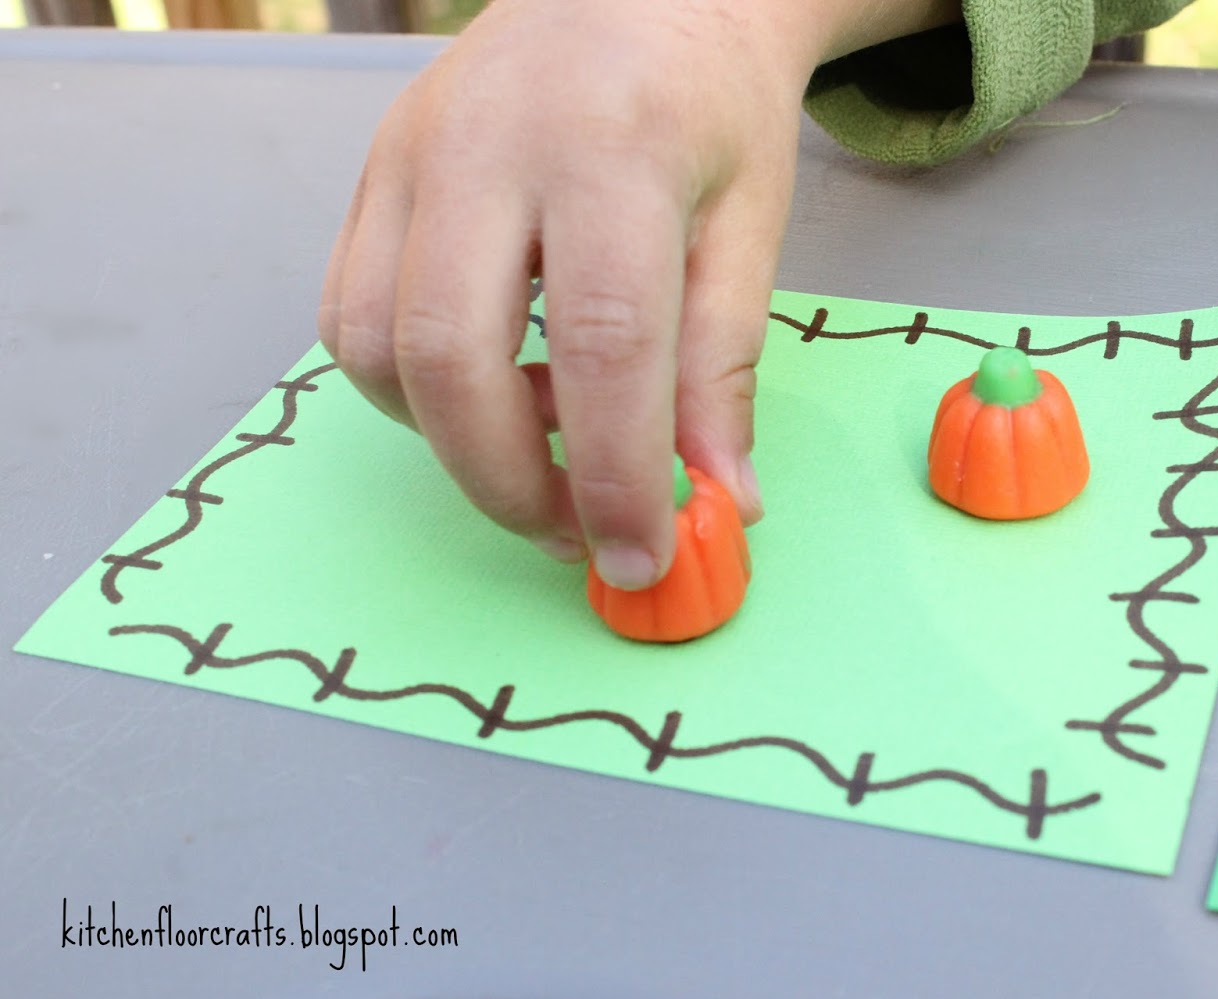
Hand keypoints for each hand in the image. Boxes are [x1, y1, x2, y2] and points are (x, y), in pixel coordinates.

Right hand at [318, 0, 956, 588]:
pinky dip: (411, 386)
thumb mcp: (750, 224)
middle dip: (509, 485)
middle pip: (449, 357)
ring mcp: (410, 156)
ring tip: (547, 440)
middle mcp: (487, 146)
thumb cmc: (705, 104)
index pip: (600, 344)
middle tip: (580, 531)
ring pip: (372, 346)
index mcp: (612, 150)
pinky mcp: (373, 175)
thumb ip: (726, 365)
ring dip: (454, 438)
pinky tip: (493, 383)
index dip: (616, 474)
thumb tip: (721, 497)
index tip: (641, 556)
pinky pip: (349, 314)